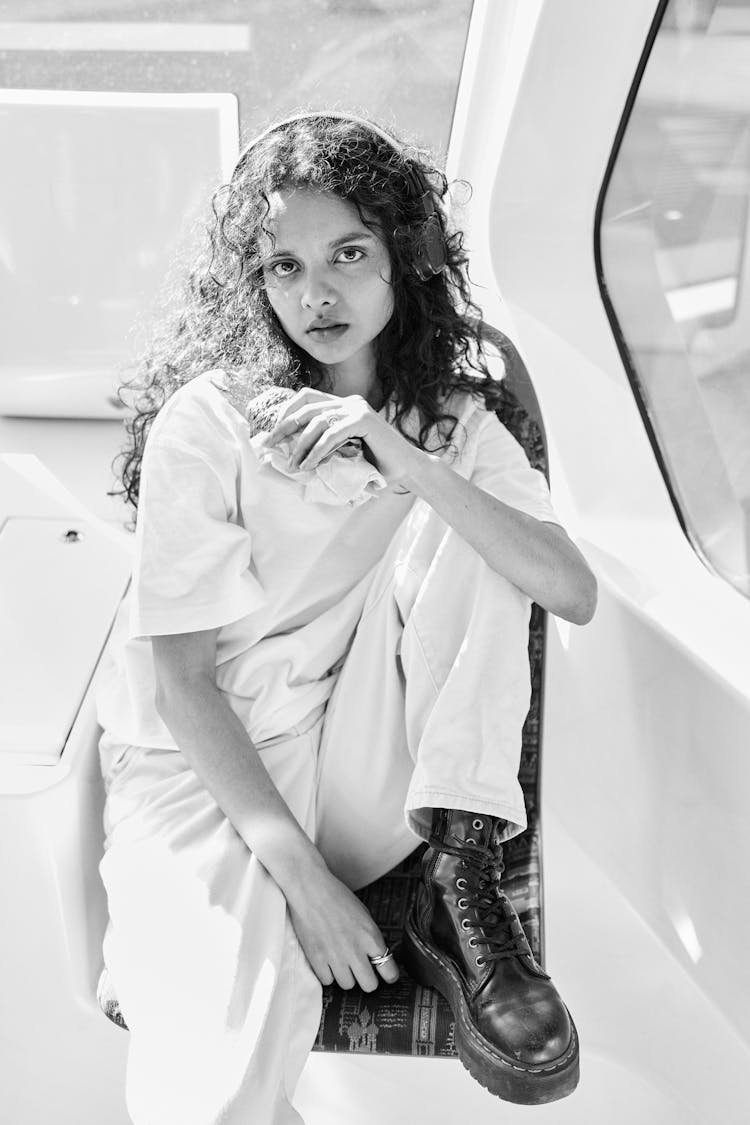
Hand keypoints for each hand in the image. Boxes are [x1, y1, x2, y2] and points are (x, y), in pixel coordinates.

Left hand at [266, 387, 432, 489]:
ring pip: (317, 422)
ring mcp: (357, 409)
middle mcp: (350, 402)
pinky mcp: (363, 421)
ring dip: (301, 445)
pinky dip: (318, 451)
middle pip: (306, 407)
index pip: (307, 398)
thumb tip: (292, 455)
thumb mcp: (345, 452)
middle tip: (269, 445)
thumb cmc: (377, 465)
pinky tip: (311, 465)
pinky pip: (332, 434)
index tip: (272, 433)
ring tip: (294, 465)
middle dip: (284, 426)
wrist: (408, 470)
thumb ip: (324, 446)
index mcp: (344, 405)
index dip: (286, 412)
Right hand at [283, 857, 399, 991]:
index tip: (386, 974)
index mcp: (371, 937)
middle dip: (367, 979)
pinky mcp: (317, 960)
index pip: (389, 971)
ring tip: (341, 961)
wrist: (310, 889)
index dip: (389, 975)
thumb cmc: (336, 897)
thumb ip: (370, 938)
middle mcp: (355, 951)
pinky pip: (327, 981)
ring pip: (348, 985)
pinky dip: (328, 974)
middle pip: (369, 985)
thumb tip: (375, 956)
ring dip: (346, 976)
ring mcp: (336, 957)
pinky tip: (327, 960)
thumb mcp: (363, 914)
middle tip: (361, 969)